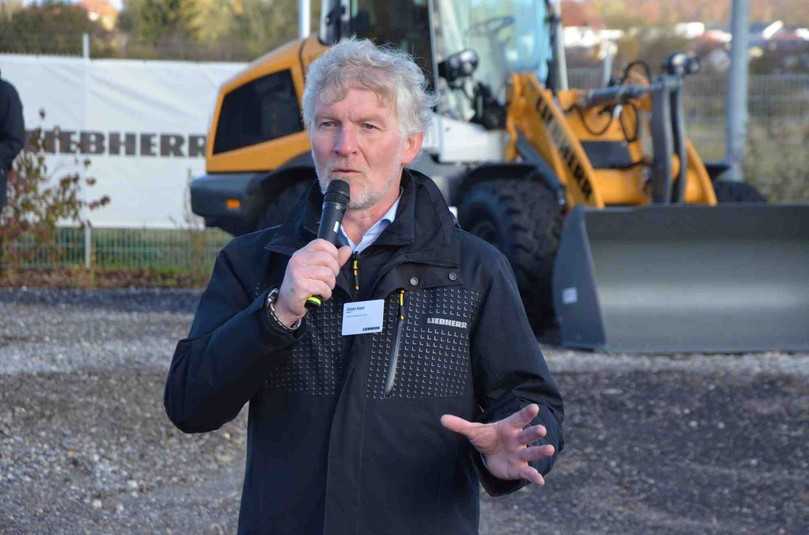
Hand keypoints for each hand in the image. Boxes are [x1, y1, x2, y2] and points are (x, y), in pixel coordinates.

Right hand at [275, 239, 351, 325]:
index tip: (333, 263)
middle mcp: (298, 260)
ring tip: (323, 288)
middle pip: (327, 258)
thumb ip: (334, 259)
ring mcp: (298, 272)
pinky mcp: (300, 285)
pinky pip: (323, 287)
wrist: (287, 304)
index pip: (321, 243)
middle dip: (334, 271)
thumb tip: (347, 249)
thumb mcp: (317, 270)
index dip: (333, 252)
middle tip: (328, 280)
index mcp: (302, 253)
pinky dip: (326, 293)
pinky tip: (320, 295)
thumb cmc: (303, 286)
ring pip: (327, 273)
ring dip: (330, 284)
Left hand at [440, 403, 554, 485]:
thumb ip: (460, 425)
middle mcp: (518, 439)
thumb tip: (442, 419)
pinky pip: (528, 472)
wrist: (492, 453)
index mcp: (509, 427)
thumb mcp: (473, 432)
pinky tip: (540, 481)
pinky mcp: (519, 468)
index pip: (518, 418)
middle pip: (527, 434)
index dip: (526, 413)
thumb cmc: (487, 438)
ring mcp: (520, 454)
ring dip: (540, 451)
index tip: (535, 406)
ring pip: (532, 452)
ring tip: (550, 449)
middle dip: (534, 432)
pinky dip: (534, 476)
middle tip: (542, 429)